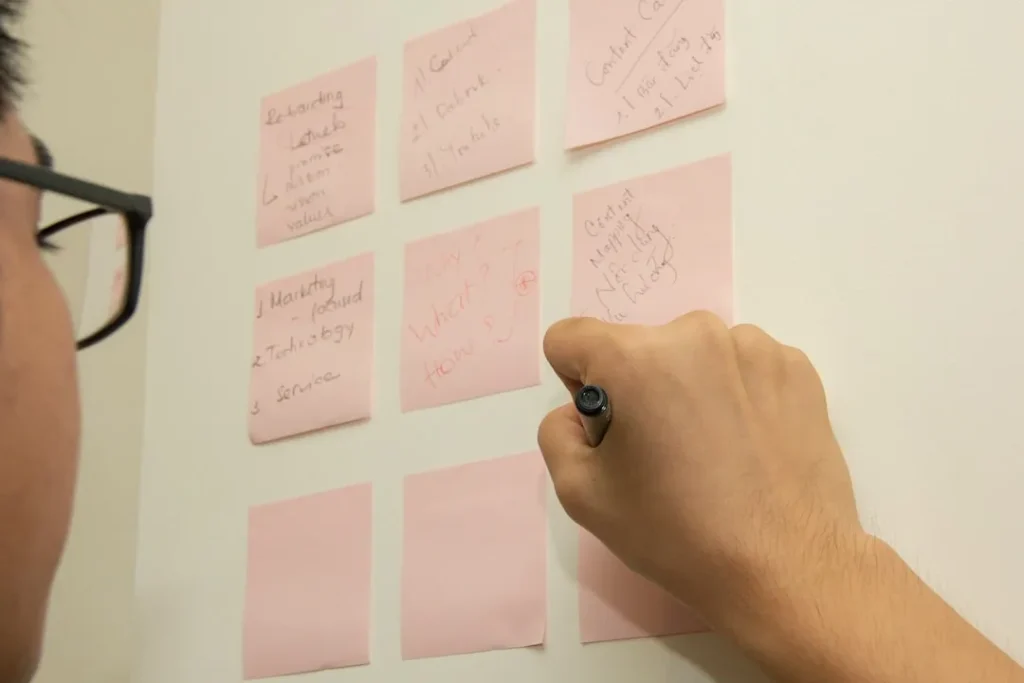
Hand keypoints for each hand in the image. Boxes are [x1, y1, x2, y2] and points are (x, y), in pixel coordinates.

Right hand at [538, 311, 863, 631]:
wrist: (786, 569)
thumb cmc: (676, 534)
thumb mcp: (580, 495)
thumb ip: (557, 433)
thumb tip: (582, 412)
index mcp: (635, 358)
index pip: (571, 338)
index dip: (576, 383)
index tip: (608, 428)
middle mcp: (695, 334)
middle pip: (636, 348)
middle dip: (636, 390)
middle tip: (663, 455)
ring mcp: (754, 346)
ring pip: (692, 356)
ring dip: (689, 389)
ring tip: (713, 455)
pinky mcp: (796, 367)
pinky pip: (741, 367)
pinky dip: (736, 395)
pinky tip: (749, 447)